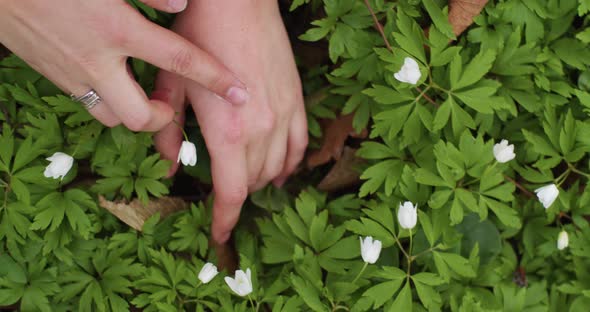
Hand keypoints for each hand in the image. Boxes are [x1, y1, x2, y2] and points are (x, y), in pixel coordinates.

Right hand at [0, 0, 247, 130]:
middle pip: (142, 116)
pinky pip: (91, 106)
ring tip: (145, 93)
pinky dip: (110, 103)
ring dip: (135, 113)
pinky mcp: (56, 80)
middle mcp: (98, 60)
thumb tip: (181, 4)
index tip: (241, 95)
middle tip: (172, 106)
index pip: (180, 61)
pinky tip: (115, 82)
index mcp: (118, 27)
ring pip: (114, 118)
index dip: (216, 79)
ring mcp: (73, 75)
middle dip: (165, 119)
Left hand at [153, 0, 307, 242]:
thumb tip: (169, 166)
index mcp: (229, 133)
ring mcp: (284, 117)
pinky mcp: (296, 102)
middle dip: (234, 196)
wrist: (238, 2)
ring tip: (245, 182)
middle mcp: (262, 132)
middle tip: (219, 197)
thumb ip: (169, 132)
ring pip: (276, 168)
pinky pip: (299, 145)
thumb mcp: (173, 85)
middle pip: (252, 183)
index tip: (218, 235)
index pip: (231, 195)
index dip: (224, 221)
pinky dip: (290, 163)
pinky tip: (283, 170)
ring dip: (259, 181)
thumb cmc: (200, 37)